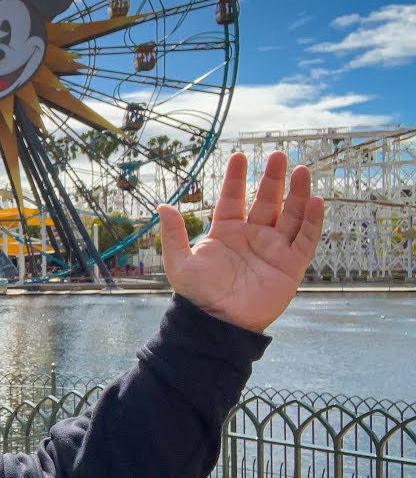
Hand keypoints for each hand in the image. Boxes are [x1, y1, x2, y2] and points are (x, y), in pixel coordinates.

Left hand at [157, 151, 323, 332]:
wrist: (217, 322)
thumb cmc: (197, 295)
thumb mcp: (179, 262)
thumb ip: (173, 234)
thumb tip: (163, 206)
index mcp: (225, 233)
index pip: (233, 198)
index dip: (236, 178)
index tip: (240, 156)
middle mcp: (251, 237)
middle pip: (266, 201)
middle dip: (272, 178)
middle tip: (279, 154)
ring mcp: (273, 249)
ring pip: (290, 215)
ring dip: (297, 193)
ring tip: (301, 170)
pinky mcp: (290, 265)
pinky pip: (305, 239)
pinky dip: (312, 221)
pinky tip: (314, 200)